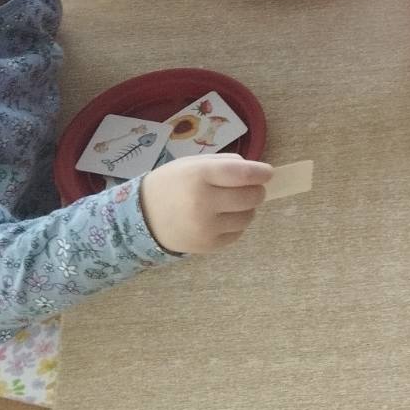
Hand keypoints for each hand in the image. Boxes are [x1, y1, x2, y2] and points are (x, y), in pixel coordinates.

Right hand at [139, 155, 271, 254]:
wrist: (142, 217)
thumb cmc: (172, 184)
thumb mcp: (192, 164)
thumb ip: (225, 163)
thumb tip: (256, 171)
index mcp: (199, 176)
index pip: (243, 174)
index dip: (261, 173)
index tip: (268, 173)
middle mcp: (203, 202)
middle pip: (251, 197)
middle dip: (257, 190)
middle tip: (250, 188)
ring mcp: (206, 227)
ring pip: (248, 216)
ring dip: (247, 208)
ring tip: (231, 203)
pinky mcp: (208, 245)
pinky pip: (237, 233)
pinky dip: (235, 224)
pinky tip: (220, 218)